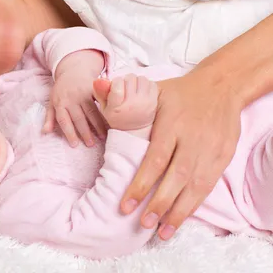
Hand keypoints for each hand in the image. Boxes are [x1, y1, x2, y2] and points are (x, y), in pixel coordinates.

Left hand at [43, 51, 107, 146]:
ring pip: (92, 111)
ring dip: (98, 125)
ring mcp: (83, 92)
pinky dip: (107, 110)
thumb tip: (45, 132)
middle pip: (79, 118)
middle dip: (85, 132)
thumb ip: (49, 117)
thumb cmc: (62, 89)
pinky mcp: (94, 87)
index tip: (75, 145)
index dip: (69, 133)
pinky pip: (101, 101)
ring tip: (104, 136)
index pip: (64, 120)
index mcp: (60, 103)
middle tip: (91, 145)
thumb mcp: (52, 102)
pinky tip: (112, 119)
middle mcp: (71, 98)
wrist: (73, 69)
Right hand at [92, 75, 157, 134]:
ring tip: (133, 89)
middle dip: (125, 81)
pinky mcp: (154, 102)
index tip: (115, 86)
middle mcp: (132, 104)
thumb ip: (101, 93)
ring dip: (136, 81)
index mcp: (117, 107)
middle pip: (130, 78)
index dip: (116, 81)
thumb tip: (99, 79)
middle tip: (124, 89)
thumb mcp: (104, 107)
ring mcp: (145, 103)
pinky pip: (151, 84)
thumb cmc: (117, 117)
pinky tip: (141, 91)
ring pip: (141, 79)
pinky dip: (146, 85)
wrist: (134, 131)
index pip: (117, 83)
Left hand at [120, 69, 241, 240]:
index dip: (141, 183)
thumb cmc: (179, 92)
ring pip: (194, 186)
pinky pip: (208, 185)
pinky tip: (180, 219)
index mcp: (171, 124)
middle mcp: (192, 139)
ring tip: (161, 232)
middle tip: (142, 222)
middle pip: (176, 177)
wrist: (222, 85)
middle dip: (159, 203)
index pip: (155, 159)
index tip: (126, 204)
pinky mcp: (222, 157)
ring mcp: (210, 150)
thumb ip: (123, 94)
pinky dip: (194, 204)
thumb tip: (95, 87)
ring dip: (177, 211)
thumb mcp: (152, 89)